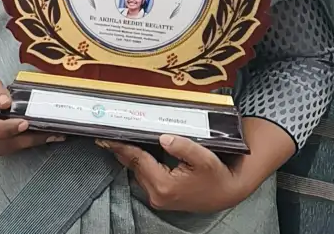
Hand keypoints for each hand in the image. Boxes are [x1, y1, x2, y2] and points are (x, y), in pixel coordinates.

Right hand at [0, 74, 64, 156]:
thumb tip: (7, 102)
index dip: (7, 128)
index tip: (25, 123)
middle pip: (2, 142)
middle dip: (28, 137)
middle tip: (51, 132)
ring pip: (8, 148)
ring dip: (31, 142)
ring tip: (53, 135)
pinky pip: (8, 149)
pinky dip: (26, 144)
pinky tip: (42, 138)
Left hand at [98, 135, 243, 213]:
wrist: (227, 193)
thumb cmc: (216, 176)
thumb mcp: (203, 157)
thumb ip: (183, 146)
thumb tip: (164, 137)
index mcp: (164, 185)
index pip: (138, 160)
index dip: (122, 147)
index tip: (106, 138)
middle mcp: (157, 194)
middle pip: (134, 167)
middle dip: (122, 150)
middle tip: (108, 136)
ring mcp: (158, 198)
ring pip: (138, 173)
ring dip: (129, 157)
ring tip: (119, 141)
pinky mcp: (161, 198)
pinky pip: (144, 177)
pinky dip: (139, 164)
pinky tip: (136, 153)